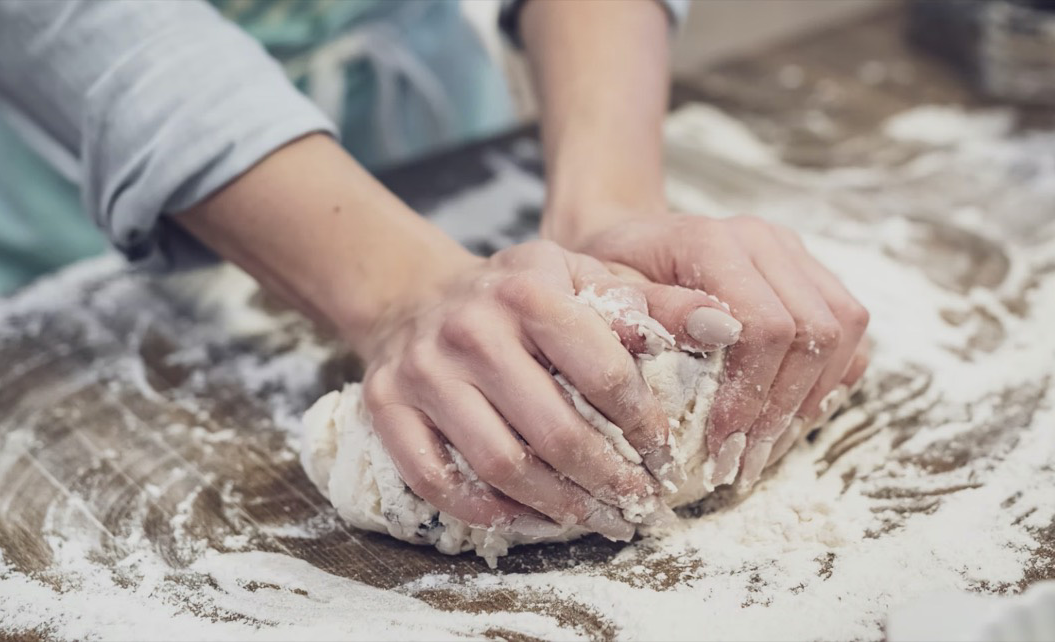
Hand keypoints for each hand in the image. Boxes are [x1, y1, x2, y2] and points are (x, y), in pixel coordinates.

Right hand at [351, 240, 724, 539]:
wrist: (418, 295)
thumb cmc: (518, 295)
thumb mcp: (584, 278)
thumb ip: (654, 302)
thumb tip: (727, 325)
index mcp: (529, 289)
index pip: (603, 372)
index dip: (644, 425)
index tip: (667, 455)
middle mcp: (471, 328)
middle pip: (553, 430)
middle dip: (607, 480)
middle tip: (638, 504)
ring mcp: (424, 370)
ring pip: (499, 463)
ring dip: (556, 505)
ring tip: (594, 518)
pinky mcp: (388, 405)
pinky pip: (437, 480)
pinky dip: (486, 511)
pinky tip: (525, 517)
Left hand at [565, 213, 870, 490]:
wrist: (626, 244)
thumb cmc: (608, 278)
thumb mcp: (606, 297)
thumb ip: (653, 313)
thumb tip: (715, 334)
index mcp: (712, 241)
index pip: (765, 325)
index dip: (750, 395)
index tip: (720, 446)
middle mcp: (764, 240)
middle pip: (814, 331)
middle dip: (781, 410)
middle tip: (743, 464)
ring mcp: (794, 253)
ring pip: (844, 329)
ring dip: (810, 400)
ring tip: (765, 450)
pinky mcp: (810, 273)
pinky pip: (849, 331)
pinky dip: (828, 381)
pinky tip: (786, 419)